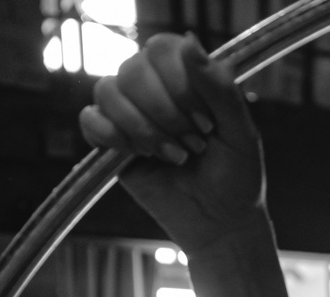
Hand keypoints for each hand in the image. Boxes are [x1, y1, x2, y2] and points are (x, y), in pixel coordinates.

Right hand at [79, 34, 267, 255]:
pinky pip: (89, 119)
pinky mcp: (111, 143)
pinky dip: (111, 136)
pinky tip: (139, 155)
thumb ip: (219, 87)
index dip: (179, 83)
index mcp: (186, 77)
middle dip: (165, 113)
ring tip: (172, 156)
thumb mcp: (240, 132)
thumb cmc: (236, 176)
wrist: (220, 223)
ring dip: (142, 128)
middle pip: (132, 69)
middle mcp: (154, 88)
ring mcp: (129, 113)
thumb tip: (189, 40)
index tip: (206, 123)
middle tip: (193, 145)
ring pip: (107, 90)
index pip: (162, 49)